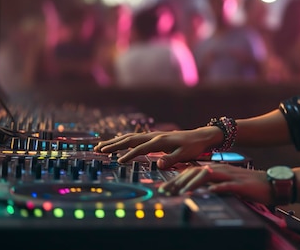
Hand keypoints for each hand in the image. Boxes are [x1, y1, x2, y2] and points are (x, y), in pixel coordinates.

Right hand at [94, 128, 218, 168]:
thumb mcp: (185, 154)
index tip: (118, 161)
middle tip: (98, 150)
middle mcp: (154, 136)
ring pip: (130, 137)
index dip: (129, 155)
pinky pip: (135, 138)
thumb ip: (171, 159)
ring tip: (101, 146)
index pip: (140, 148)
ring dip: (115, 141)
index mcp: (160, 140)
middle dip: (114, 145)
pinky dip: (123, 140)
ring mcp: (153, 135)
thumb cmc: (193, 147)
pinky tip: (116, 143)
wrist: (200, 136)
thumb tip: (158, 164)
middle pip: (130, 139)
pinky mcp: (153, 137)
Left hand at [159, 163, 271, 204]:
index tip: (165, 188)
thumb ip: (213, 183)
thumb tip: (196, 189)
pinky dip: (214, 189)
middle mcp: (221, 169)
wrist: (271, 182)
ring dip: (192, 184)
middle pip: (195, 172)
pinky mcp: (239, 184)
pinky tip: (206, 194)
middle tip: (166, 191)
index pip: (192, 171)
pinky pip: (224, 186)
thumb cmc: (249, 185)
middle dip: (178, 181)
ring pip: (207, 176)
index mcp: (216, 168)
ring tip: (180, 193)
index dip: (177, 178)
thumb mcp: (227, 182)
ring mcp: (230, 176)